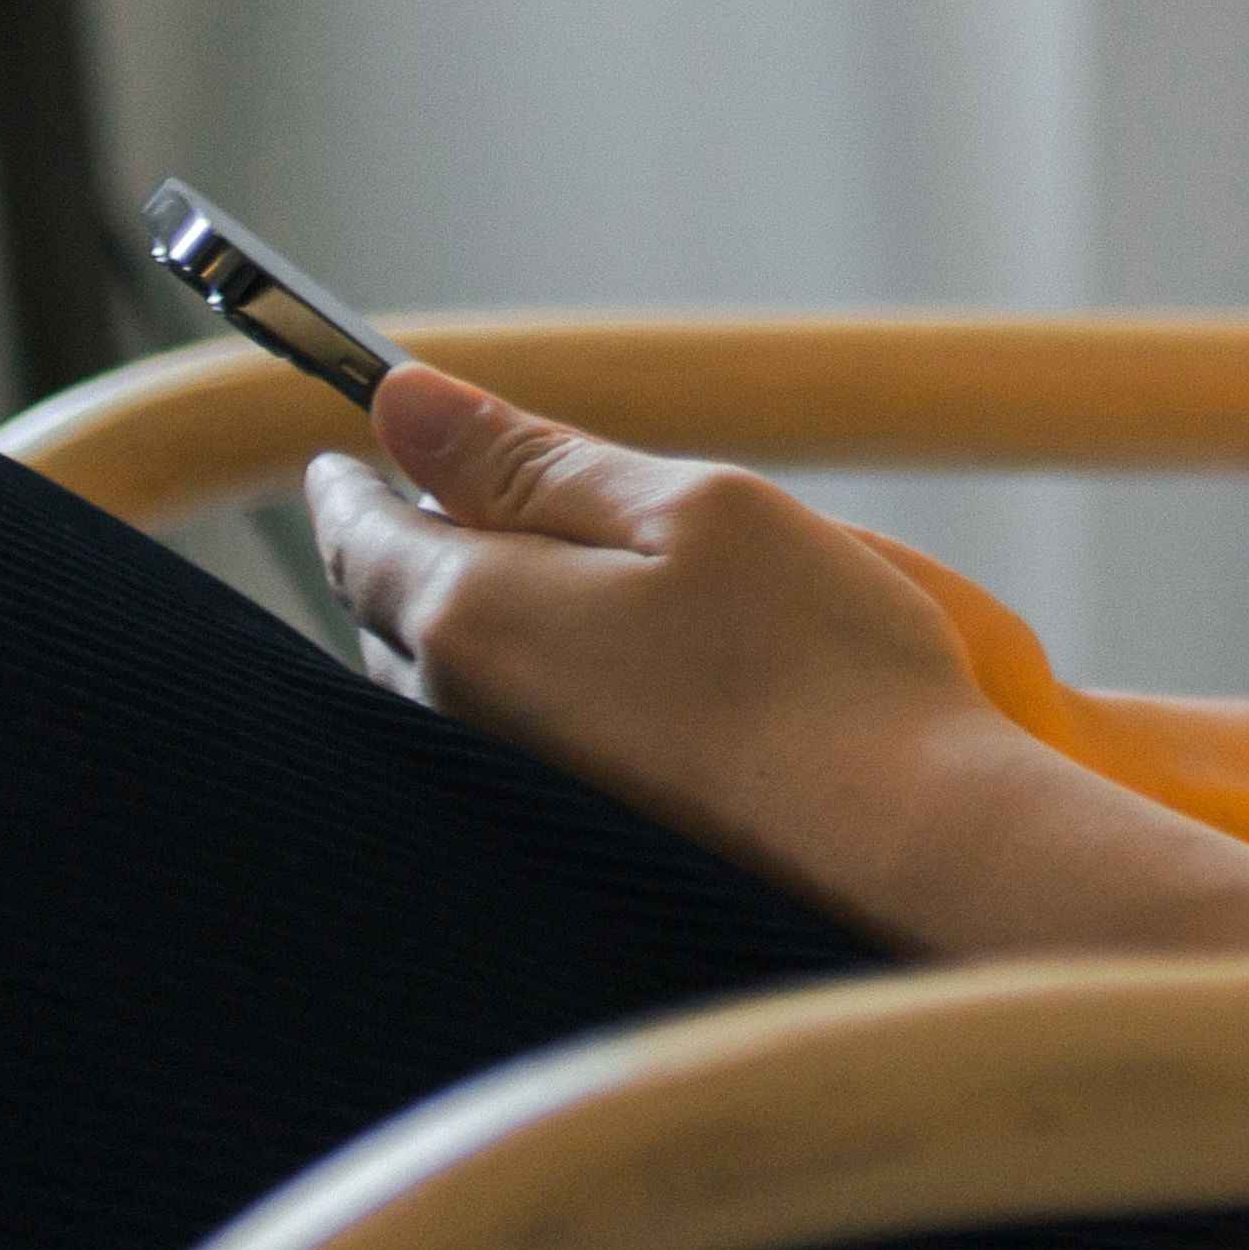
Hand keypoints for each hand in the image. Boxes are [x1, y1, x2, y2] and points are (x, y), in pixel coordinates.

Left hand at [308, 367, 1007, 915]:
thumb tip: (404, 404)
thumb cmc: (813, 663)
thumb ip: (536, 456)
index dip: (357, 474)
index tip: (367, 437)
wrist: (892, 845)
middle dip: (425, 542)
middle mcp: (454, 712)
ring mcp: (496, 789)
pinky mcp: (550, 837)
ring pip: (441, 679)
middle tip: (493, 492)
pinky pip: (495, 739)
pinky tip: (614, 679)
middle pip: (391, 606)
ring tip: (571, 585)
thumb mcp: (694, 508)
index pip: (356, 530)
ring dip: (475, 619)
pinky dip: (524, 686)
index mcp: (472, 614)